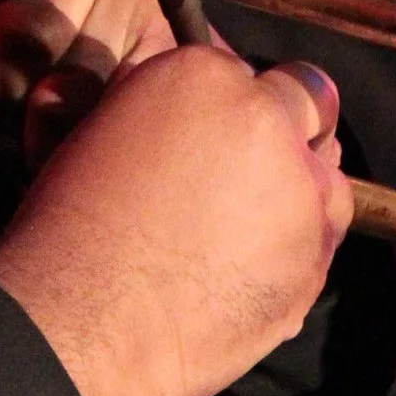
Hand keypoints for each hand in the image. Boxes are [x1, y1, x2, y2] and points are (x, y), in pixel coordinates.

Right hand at [0, 44, 351, 395]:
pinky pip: (319, 244)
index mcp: (204, 75)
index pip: (241, 69)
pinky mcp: (316, 257)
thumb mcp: (101, 133)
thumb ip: (164, 107)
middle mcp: (266, 120)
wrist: (86, 326)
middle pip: (302, 108)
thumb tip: (186, 114)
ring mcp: (301, 191)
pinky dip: (291, 253)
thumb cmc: (71, 231)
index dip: (226, 104)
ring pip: (324, 179)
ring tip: (240, 234)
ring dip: (296, 194)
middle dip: (277, 133)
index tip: (210, 132)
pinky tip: (242, 275)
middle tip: (234, 180)